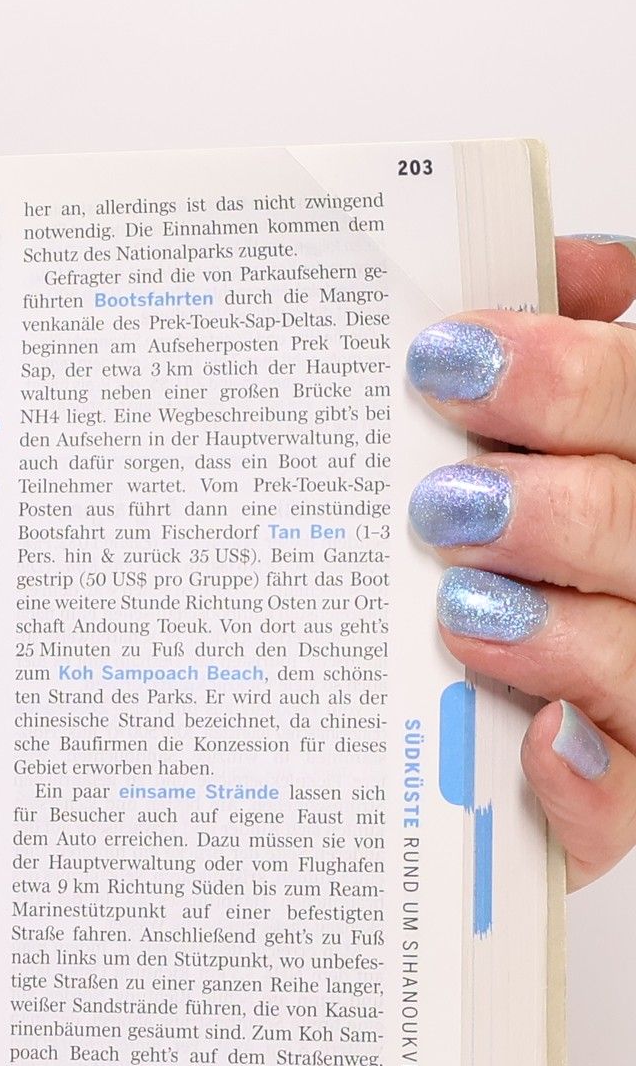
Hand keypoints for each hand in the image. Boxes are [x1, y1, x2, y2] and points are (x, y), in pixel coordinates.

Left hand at [407, 237, 635, 886]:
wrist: (542, 751)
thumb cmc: (535, 574)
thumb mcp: (555, 452)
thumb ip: (575, 363)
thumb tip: (562, 267)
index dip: (570, 376)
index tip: (450, 357)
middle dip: (558, 505)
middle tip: (448, 502)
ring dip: (563, 632)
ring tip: (464, 610)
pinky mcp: (629, 799)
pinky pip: (626, 795)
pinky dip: (587, 778)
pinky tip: (539, 743)